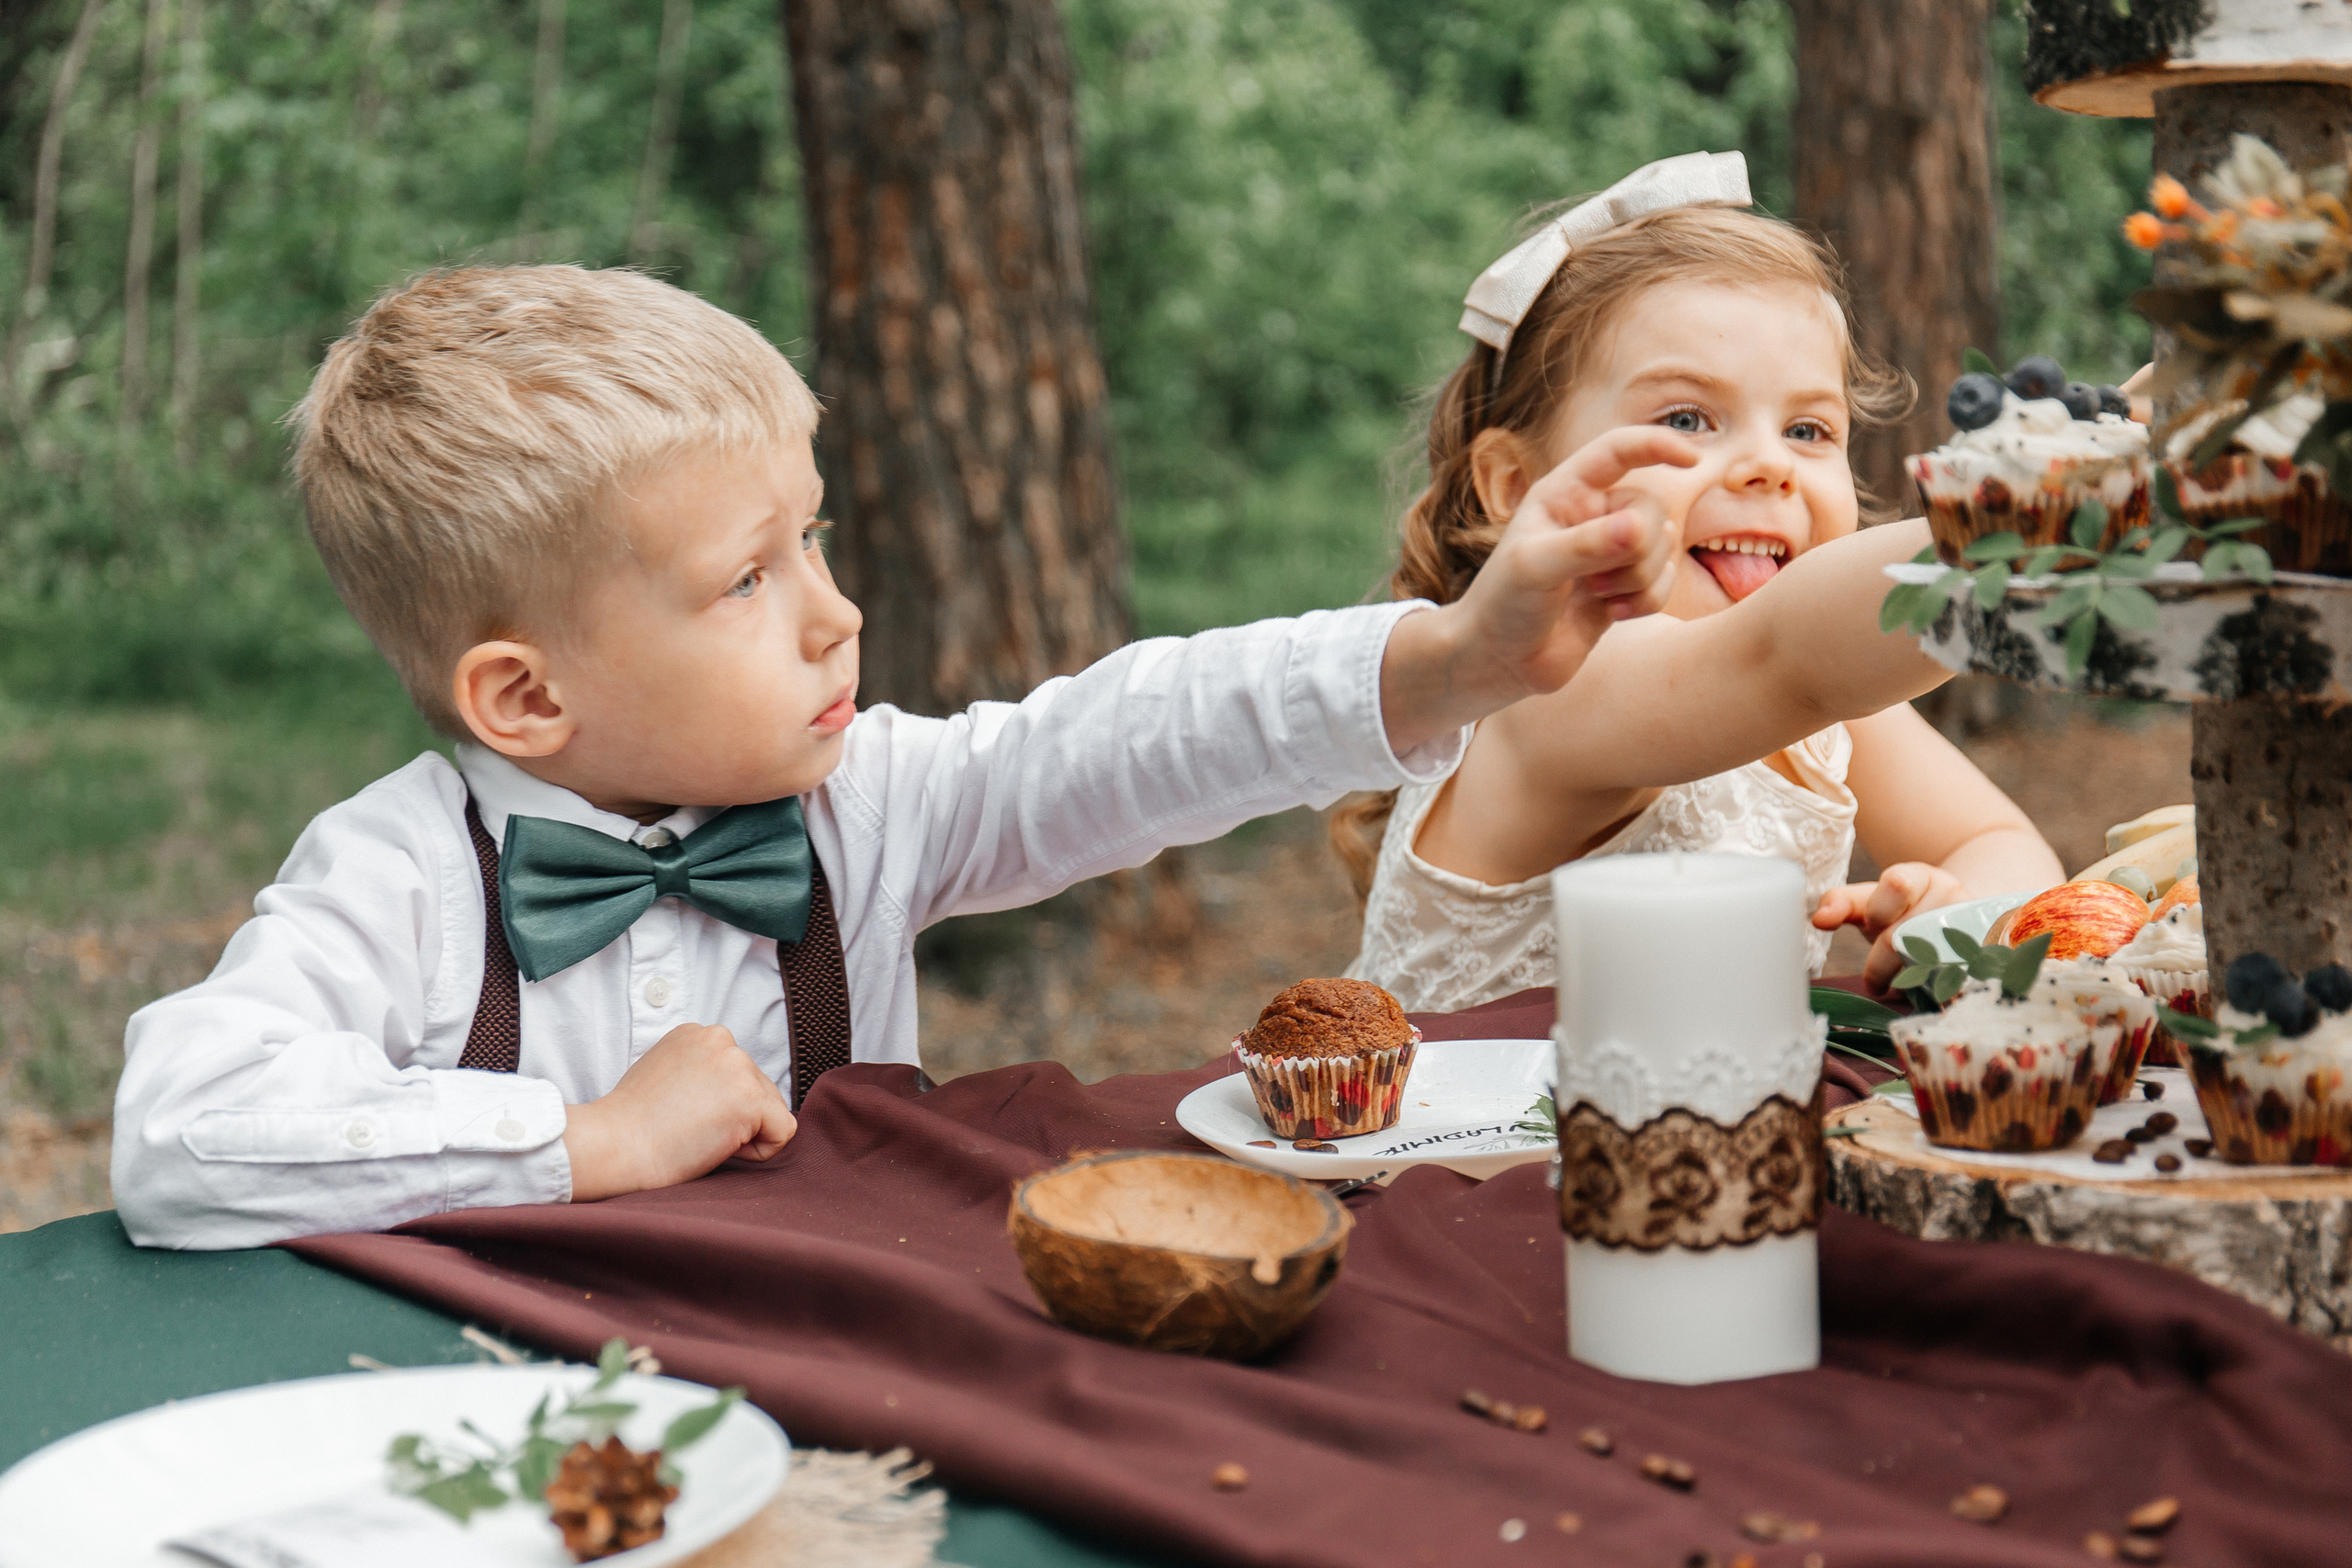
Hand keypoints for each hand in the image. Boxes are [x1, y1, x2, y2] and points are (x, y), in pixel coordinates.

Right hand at [561, 1023, 796, 1201]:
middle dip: (734, 1117)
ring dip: (743, 1133)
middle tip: (688, 1129)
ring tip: (698, 1135)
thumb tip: (728, 1090)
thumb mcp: (665, 1073)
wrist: (613, 1147)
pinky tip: (719, 1147)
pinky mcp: (750, 1099)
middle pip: (759, 1089)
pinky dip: (759, 1151)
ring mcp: (738, 1066)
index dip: (717, 1105)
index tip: (679, 1115)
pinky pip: (782, 1133)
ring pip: (771, 1110)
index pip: (737, 1074)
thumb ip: (700, 1071)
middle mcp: (722, 1039)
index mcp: (699, 1032)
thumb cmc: (631, 1124)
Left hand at [1381, 426, 1696, 752]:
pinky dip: (1647, 600)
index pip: (1618, 451)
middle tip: (1594, 578)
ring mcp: (1612, 552)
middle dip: (1637, 548)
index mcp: (1565, 493)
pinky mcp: (1625, 587)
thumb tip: (1640, 528)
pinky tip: (1611, 613)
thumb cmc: (1502, 603)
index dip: (1656, 445)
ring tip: (1596, 594)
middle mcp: (1593, 515)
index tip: (1691, 459)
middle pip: (1652, 509)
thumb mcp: (1533, 568)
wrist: (1500, 660)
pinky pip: (1665, 582)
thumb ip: (1585, 545)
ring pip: (1665, 546)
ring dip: (1640, 577)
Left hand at [1813, 863, 1969, 994]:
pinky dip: (1936, 990)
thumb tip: (1818, 918)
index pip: (1896, 883)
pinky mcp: (1989, 954)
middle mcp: (1950, 894)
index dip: (1877, 912)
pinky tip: (1928, 991)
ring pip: (1930, 961)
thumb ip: (1843, 905)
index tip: (1869, 928)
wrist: (1959, 921)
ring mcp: (1973, 923)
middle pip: (1904, 935)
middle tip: (1875, 982)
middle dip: (1880, 965)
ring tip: (1898, 986)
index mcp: (1917, 876)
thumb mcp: (1871, 903)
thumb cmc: (1902, 914)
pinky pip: (1958, 979)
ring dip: (1906, 981)